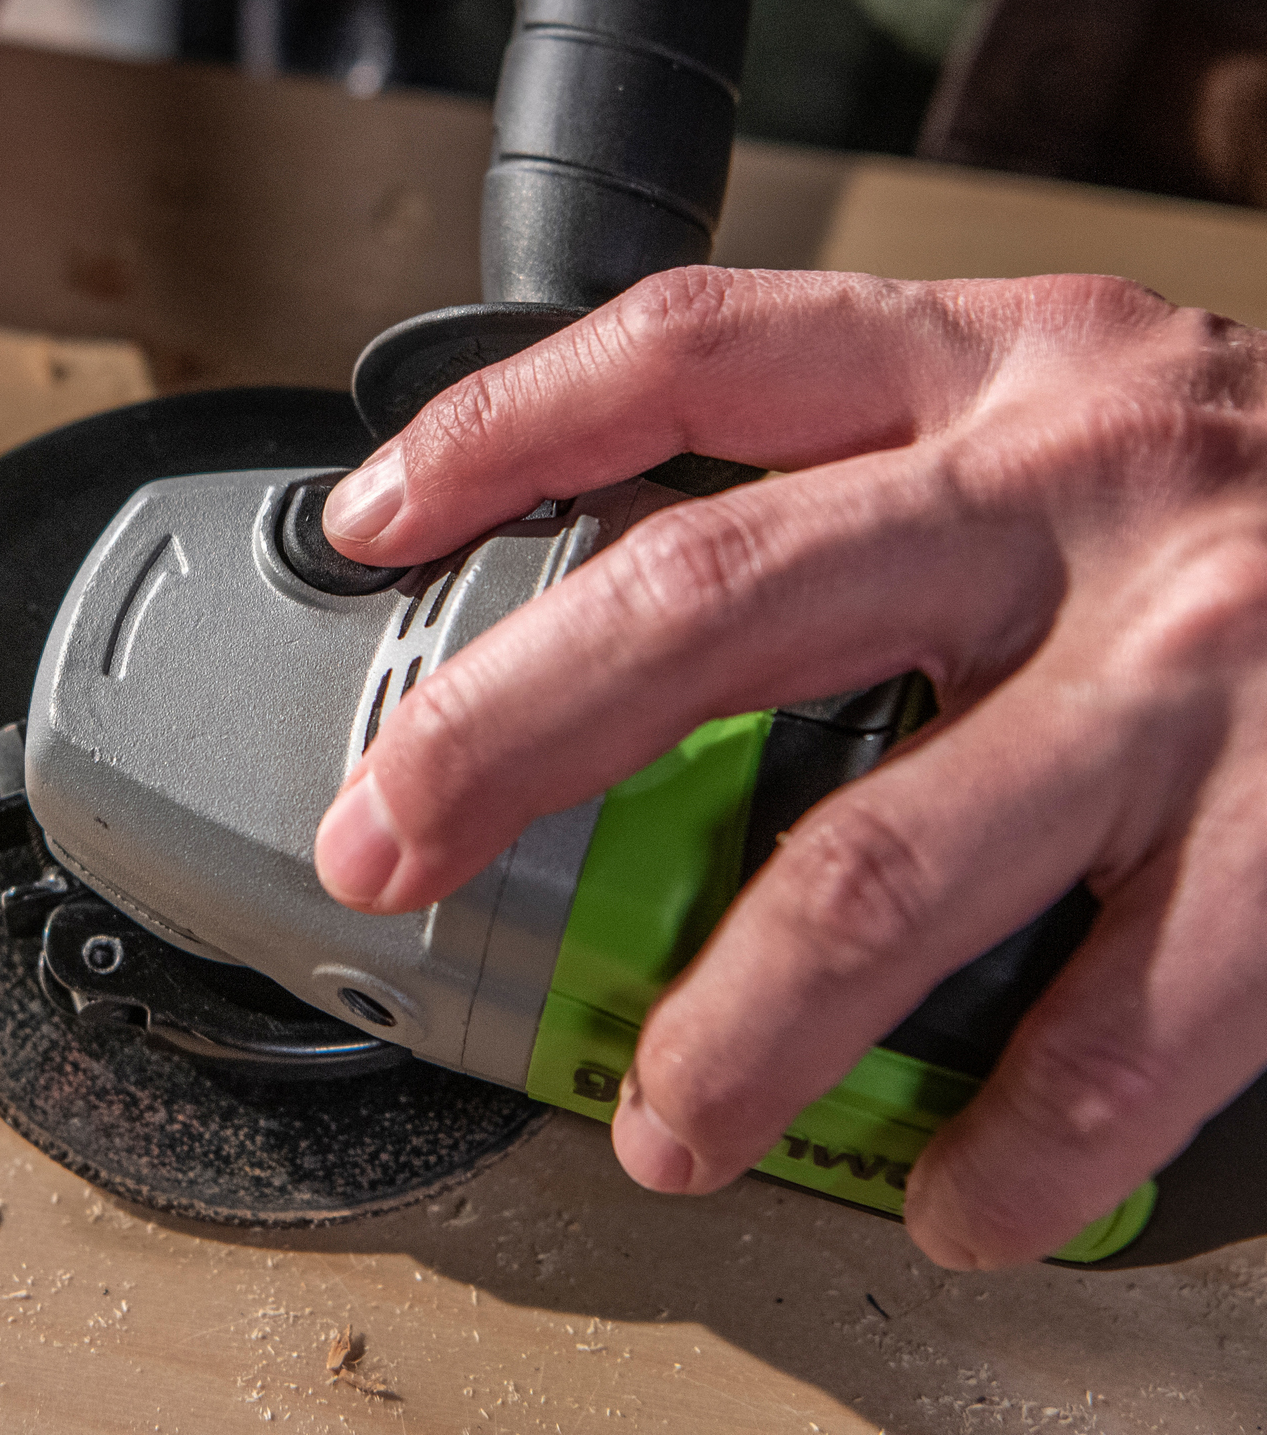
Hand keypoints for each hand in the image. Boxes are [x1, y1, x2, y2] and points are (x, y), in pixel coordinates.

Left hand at [314, 266, 1266, 1267]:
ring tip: (661, 1120)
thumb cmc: (1260, 491)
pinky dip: (1017, 1140)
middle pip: (708, 601)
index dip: (500, 430)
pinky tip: (949, 1197)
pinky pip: (1125, 1023)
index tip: (373, 520)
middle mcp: (1065, 488)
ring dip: (738, 1019)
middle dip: (506, 737)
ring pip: (884, 858)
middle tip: (388, 843)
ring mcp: (1188, 657)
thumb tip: (639, 610)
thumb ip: (871, 474)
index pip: (684, 352)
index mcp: (983, 370)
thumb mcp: (1061, 410)